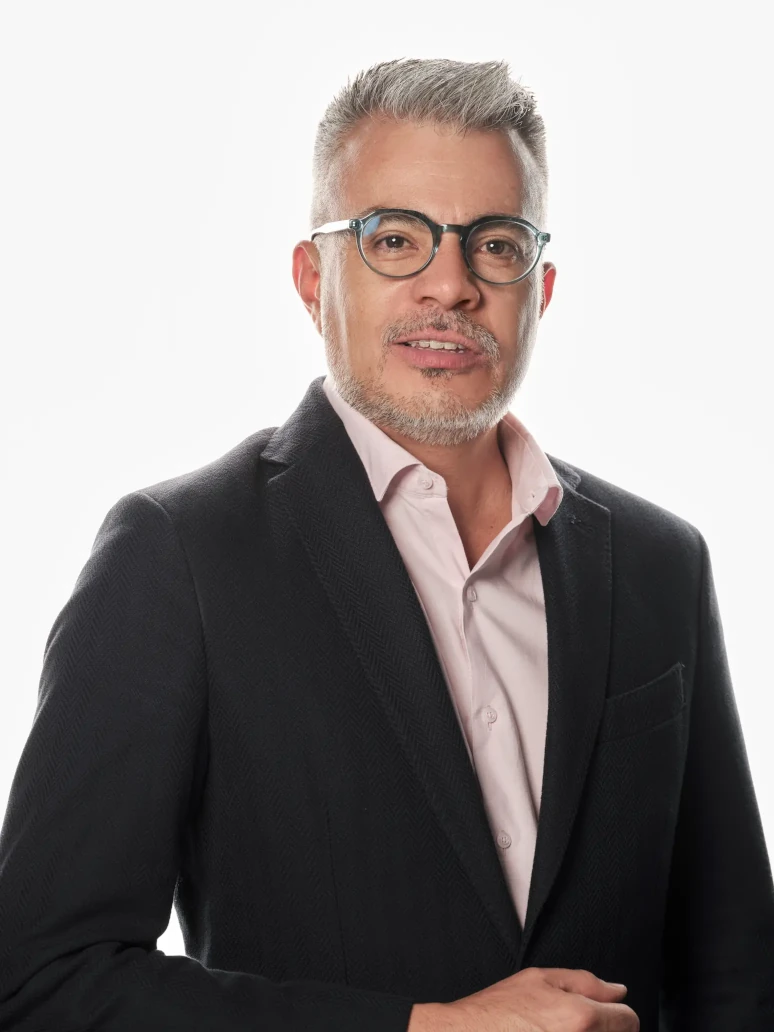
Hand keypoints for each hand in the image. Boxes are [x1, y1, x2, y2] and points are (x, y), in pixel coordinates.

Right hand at [409, 967, 638, 1030]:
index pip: (629, 1020)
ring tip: (557, 1031)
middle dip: (603, 1030)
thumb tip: (618, 991)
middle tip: (572, 1026)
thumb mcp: (538, 979)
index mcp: (581, 1017)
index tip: (603, 1015)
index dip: (616, 1014)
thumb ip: (585, 982)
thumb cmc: (498, 1012)